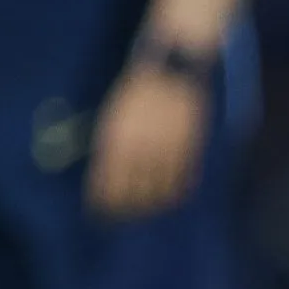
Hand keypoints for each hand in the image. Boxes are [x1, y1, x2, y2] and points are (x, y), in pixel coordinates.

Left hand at [87, 64, 210, 219]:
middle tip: (122, 216)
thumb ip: (110, 149)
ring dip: (151, 206)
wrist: (170, 72)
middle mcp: (140, 151)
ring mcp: (166, 152)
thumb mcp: (113, 119)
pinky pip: (183, 182)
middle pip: (132, 195)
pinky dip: (176, 193)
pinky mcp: (189, 150)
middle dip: (125, 210)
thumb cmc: (135, 94)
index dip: (102, 203)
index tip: (98, 213)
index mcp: (116, 142)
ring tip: (146, 210)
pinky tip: (170, 197)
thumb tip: (106, 178)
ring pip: (159, 194)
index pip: (105, 184)